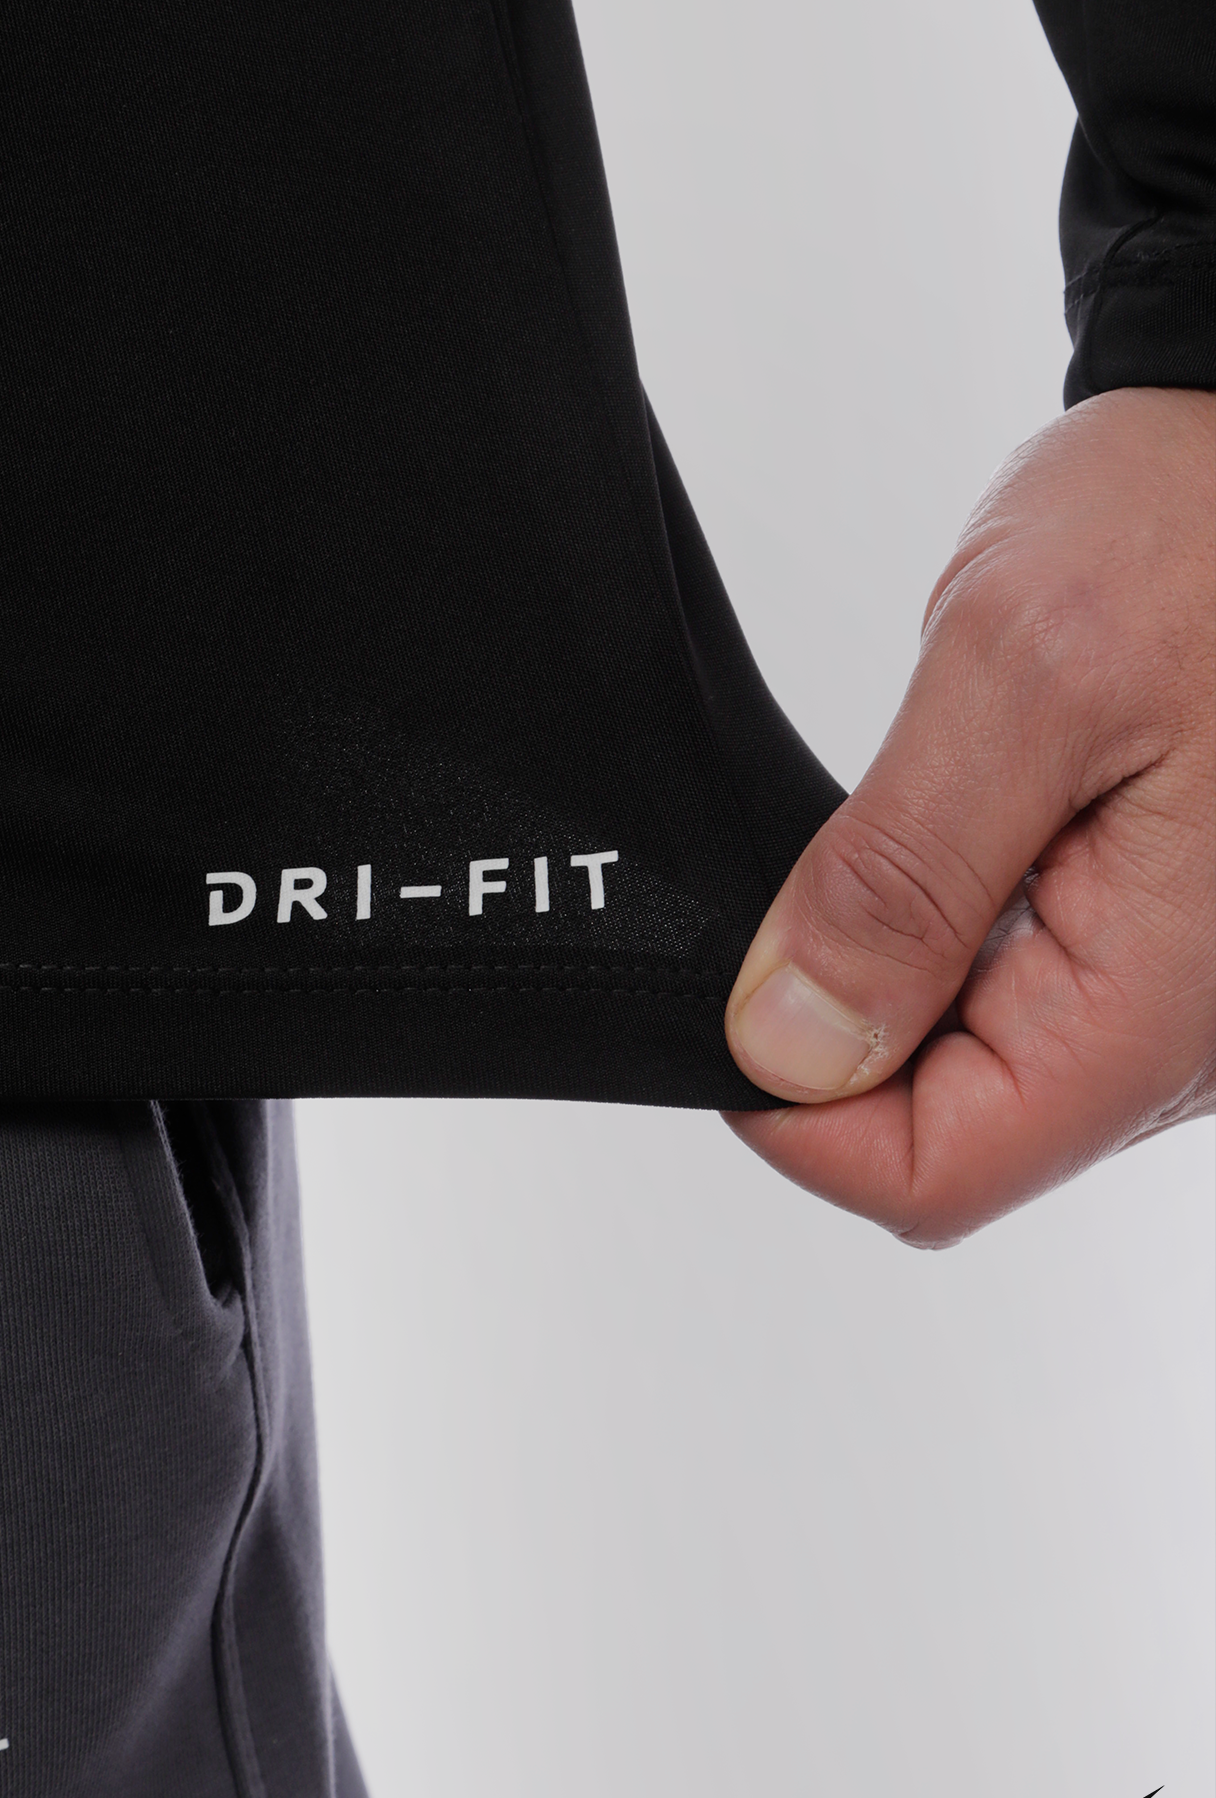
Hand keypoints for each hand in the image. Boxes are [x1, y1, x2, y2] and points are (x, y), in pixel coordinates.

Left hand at [722, 386, 1215, 1245]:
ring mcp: (1172, 991)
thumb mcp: (1027, 675)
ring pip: (965, 1072)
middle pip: (946, 1135)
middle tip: (799, 890)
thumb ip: (898, 879)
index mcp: (1169, 1005)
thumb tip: (791, 1046)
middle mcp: (1185, 1032)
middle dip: (836, 1041)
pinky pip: (1004, 997)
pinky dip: (929, 939)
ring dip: (882, 981)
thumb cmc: (1204, 519)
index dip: (797, 1117)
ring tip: (879, 843)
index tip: (732, 1002)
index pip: (937, 1177)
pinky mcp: (1145, 939)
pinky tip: (931, 841)